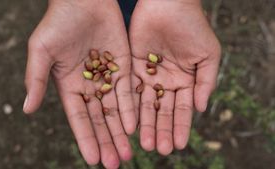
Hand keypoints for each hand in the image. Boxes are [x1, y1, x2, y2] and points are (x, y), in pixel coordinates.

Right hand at [23, 0, 135, 167]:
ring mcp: (108, 77)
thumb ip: (36, 79)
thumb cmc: (58, 23)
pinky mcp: (124, 66)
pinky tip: (135, 126)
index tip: (92, 160)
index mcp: (70, 86)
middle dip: (106, 142)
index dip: (85, 139)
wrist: (84, 1)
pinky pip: (128, 91)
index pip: (79, 119)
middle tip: (114, 164)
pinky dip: (131, 109)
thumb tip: (26, 109)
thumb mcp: (41, 51)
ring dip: (121, 132)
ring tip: (126, 154)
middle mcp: (90, 86)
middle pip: (99, 120)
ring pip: (115, 110)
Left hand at [130, 0, 220, 154]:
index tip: (180, 145)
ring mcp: (148, 76)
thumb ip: (205, 83)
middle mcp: (166, 82)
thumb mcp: (208, 55)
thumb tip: (201, 110)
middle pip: (163, 111)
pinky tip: (129, 123)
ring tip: (145, 144)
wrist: (169, 5)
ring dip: (146, 124)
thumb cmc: (193, 27)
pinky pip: (130, 90)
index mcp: (185, 81)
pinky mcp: (131, 67)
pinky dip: (130, 107)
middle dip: (162, 130)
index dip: (181, 127)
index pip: (183, 109)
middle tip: (160, 150)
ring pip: (146, 105)